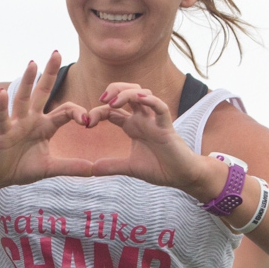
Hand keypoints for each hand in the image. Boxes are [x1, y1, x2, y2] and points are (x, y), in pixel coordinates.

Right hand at [0, 53, 93, 188]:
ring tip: (31, 63)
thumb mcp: (50, 168)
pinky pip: (3, 117)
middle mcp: (30, 119)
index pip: (65, 111)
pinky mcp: (2, 133)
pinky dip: (2, 106)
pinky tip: (2, 93)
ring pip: (22, 99)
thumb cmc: (22, 167)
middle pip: (42, 92)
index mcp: (44, 125)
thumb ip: (71, 167)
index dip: (77, 113)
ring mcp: (16, 124)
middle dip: (49, 73)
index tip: (86, 121)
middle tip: (57, 52)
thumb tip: (94, 170)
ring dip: (27, 81)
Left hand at [86, 84, 216, 195]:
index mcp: (133, 126)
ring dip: (127, 93)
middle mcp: (143, 119)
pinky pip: (161, 108)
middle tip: (101, 99)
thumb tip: (92, 169)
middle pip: (128, 93)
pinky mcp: (167, 128)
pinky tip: (139, 99)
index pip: (112, 110)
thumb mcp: (130, 168)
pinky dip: (151, 101)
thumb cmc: (160, 168)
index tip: (87, 123)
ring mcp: (155, 121)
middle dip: (114, 90)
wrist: (181, 177)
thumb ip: (112, 166)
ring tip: (114, 102)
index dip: (98, 112)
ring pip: (143, 94)